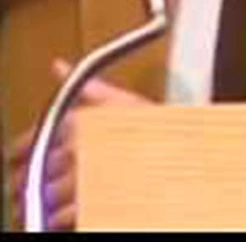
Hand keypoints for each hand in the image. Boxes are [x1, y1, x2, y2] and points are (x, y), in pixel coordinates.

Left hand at [10, 58, 152, 230]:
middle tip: (25, 184)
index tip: (17, 155)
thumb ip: (86, 87)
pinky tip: (61, 214)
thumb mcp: (122, 101)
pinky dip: (56, 219)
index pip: (35, 137)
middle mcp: (81, 148)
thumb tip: (58, 66)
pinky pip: (61, 218)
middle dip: (27, 178)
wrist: (187, 154)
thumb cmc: (158, 128)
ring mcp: (86, 178)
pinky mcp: (94, 205)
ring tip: (41, 202)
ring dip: (39, 200)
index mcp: (83, 121)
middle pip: (37, 169)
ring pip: (46, 194)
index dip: (21, 149)